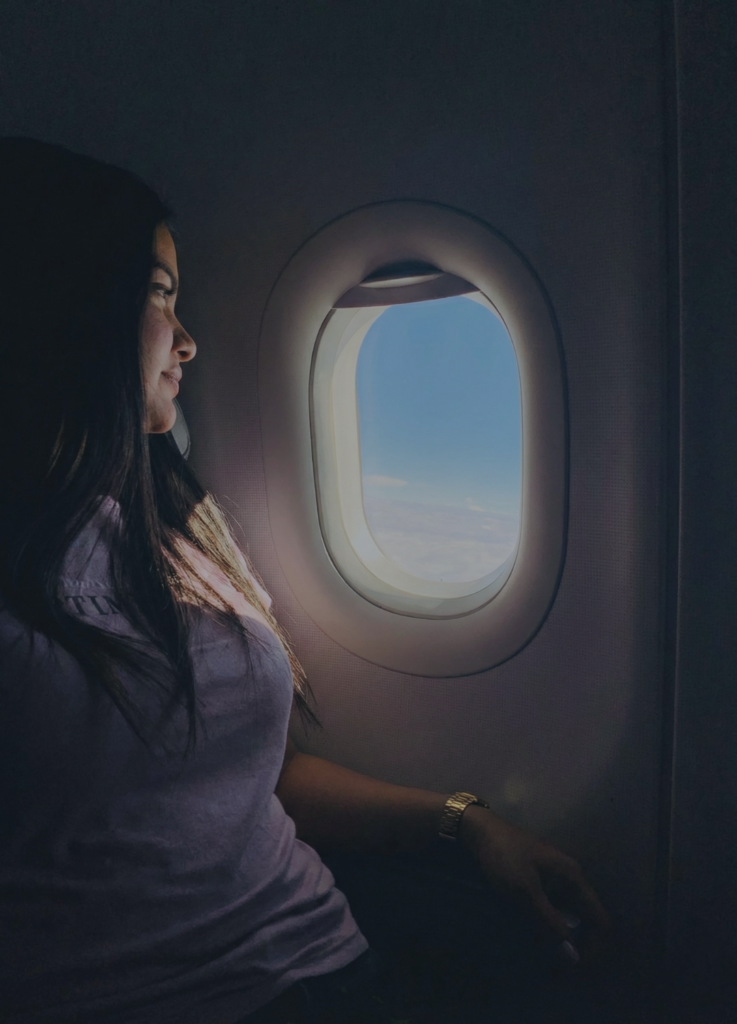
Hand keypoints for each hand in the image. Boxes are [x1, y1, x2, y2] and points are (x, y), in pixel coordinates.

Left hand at [459, 805, 611, 964]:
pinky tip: (531, 938)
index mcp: (573, 878)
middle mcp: (569, 880)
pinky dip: (546, 927)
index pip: (600, 920)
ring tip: (543, 958)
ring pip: (567, 918)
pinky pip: (551, 911)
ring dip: (558, 939)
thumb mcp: (525, 892)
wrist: (478, 831)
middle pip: (585, 922)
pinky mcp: (538, 882)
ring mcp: (554, 881)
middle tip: (556, 970)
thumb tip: (571, 955)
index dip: (593, 947)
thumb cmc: (503, 857)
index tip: (574, 967)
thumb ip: (549, 922)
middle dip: (575, 947)